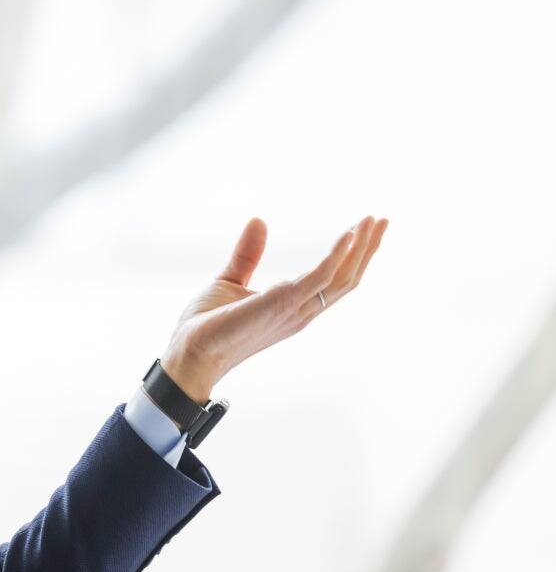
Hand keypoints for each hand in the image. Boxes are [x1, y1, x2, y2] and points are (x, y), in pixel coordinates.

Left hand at [160, 216, 387, 401]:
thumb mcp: (231, 280)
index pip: (334, 280)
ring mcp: (294, 309)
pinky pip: (318, 279)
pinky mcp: (281, 304)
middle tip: (382, 220)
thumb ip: (248, 254)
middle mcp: (301, 310)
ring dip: (360, 249)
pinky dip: (336, 256)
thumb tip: (258, 220)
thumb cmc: (207, 325)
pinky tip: (347, 235)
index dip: (353, 255)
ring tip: (373, 221)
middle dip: (367, 249)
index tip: (366, 227)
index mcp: (292, 305)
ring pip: (342, 279)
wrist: (189, 352)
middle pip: (347, 279)